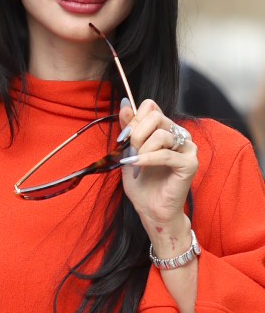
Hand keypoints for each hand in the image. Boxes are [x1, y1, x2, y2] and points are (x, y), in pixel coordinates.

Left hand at [117, 98, 198, 252]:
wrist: (150, 209)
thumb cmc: (141, 184)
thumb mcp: (128, 152)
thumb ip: (129, 128)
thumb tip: (125, 103)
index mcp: (165, 130)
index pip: (152, 108)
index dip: (134, 119)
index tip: (123, 136)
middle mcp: (179, 136)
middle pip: (156, 117)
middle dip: (136, 134)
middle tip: (129, 152)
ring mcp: (187, 149)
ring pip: (162, 134)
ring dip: (142, 149)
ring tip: (135, 163)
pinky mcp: (189, 164)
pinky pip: (166, 154)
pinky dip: (148, 159)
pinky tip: (137, 165)